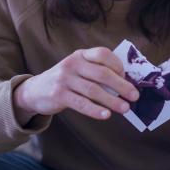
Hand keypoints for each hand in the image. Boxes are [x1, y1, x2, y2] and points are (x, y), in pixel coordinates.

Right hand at [13, 47, 139, 122]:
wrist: (35, 91)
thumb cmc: (66, 81)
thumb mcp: (79, 69)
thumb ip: (97, 72)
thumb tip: (125, 85)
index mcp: (81, 54)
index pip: (103, 54)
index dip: (118, 65)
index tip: (127, 78)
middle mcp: (72, 63)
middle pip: (102, 73)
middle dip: (121, 85)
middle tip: (135, 96)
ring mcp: (64, 79)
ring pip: (93, 90)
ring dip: (112, 100)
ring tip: (125, 108)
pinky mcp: (58, 95)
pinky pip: (81, 103)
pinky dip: (95, 110)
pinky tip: (106, 115)